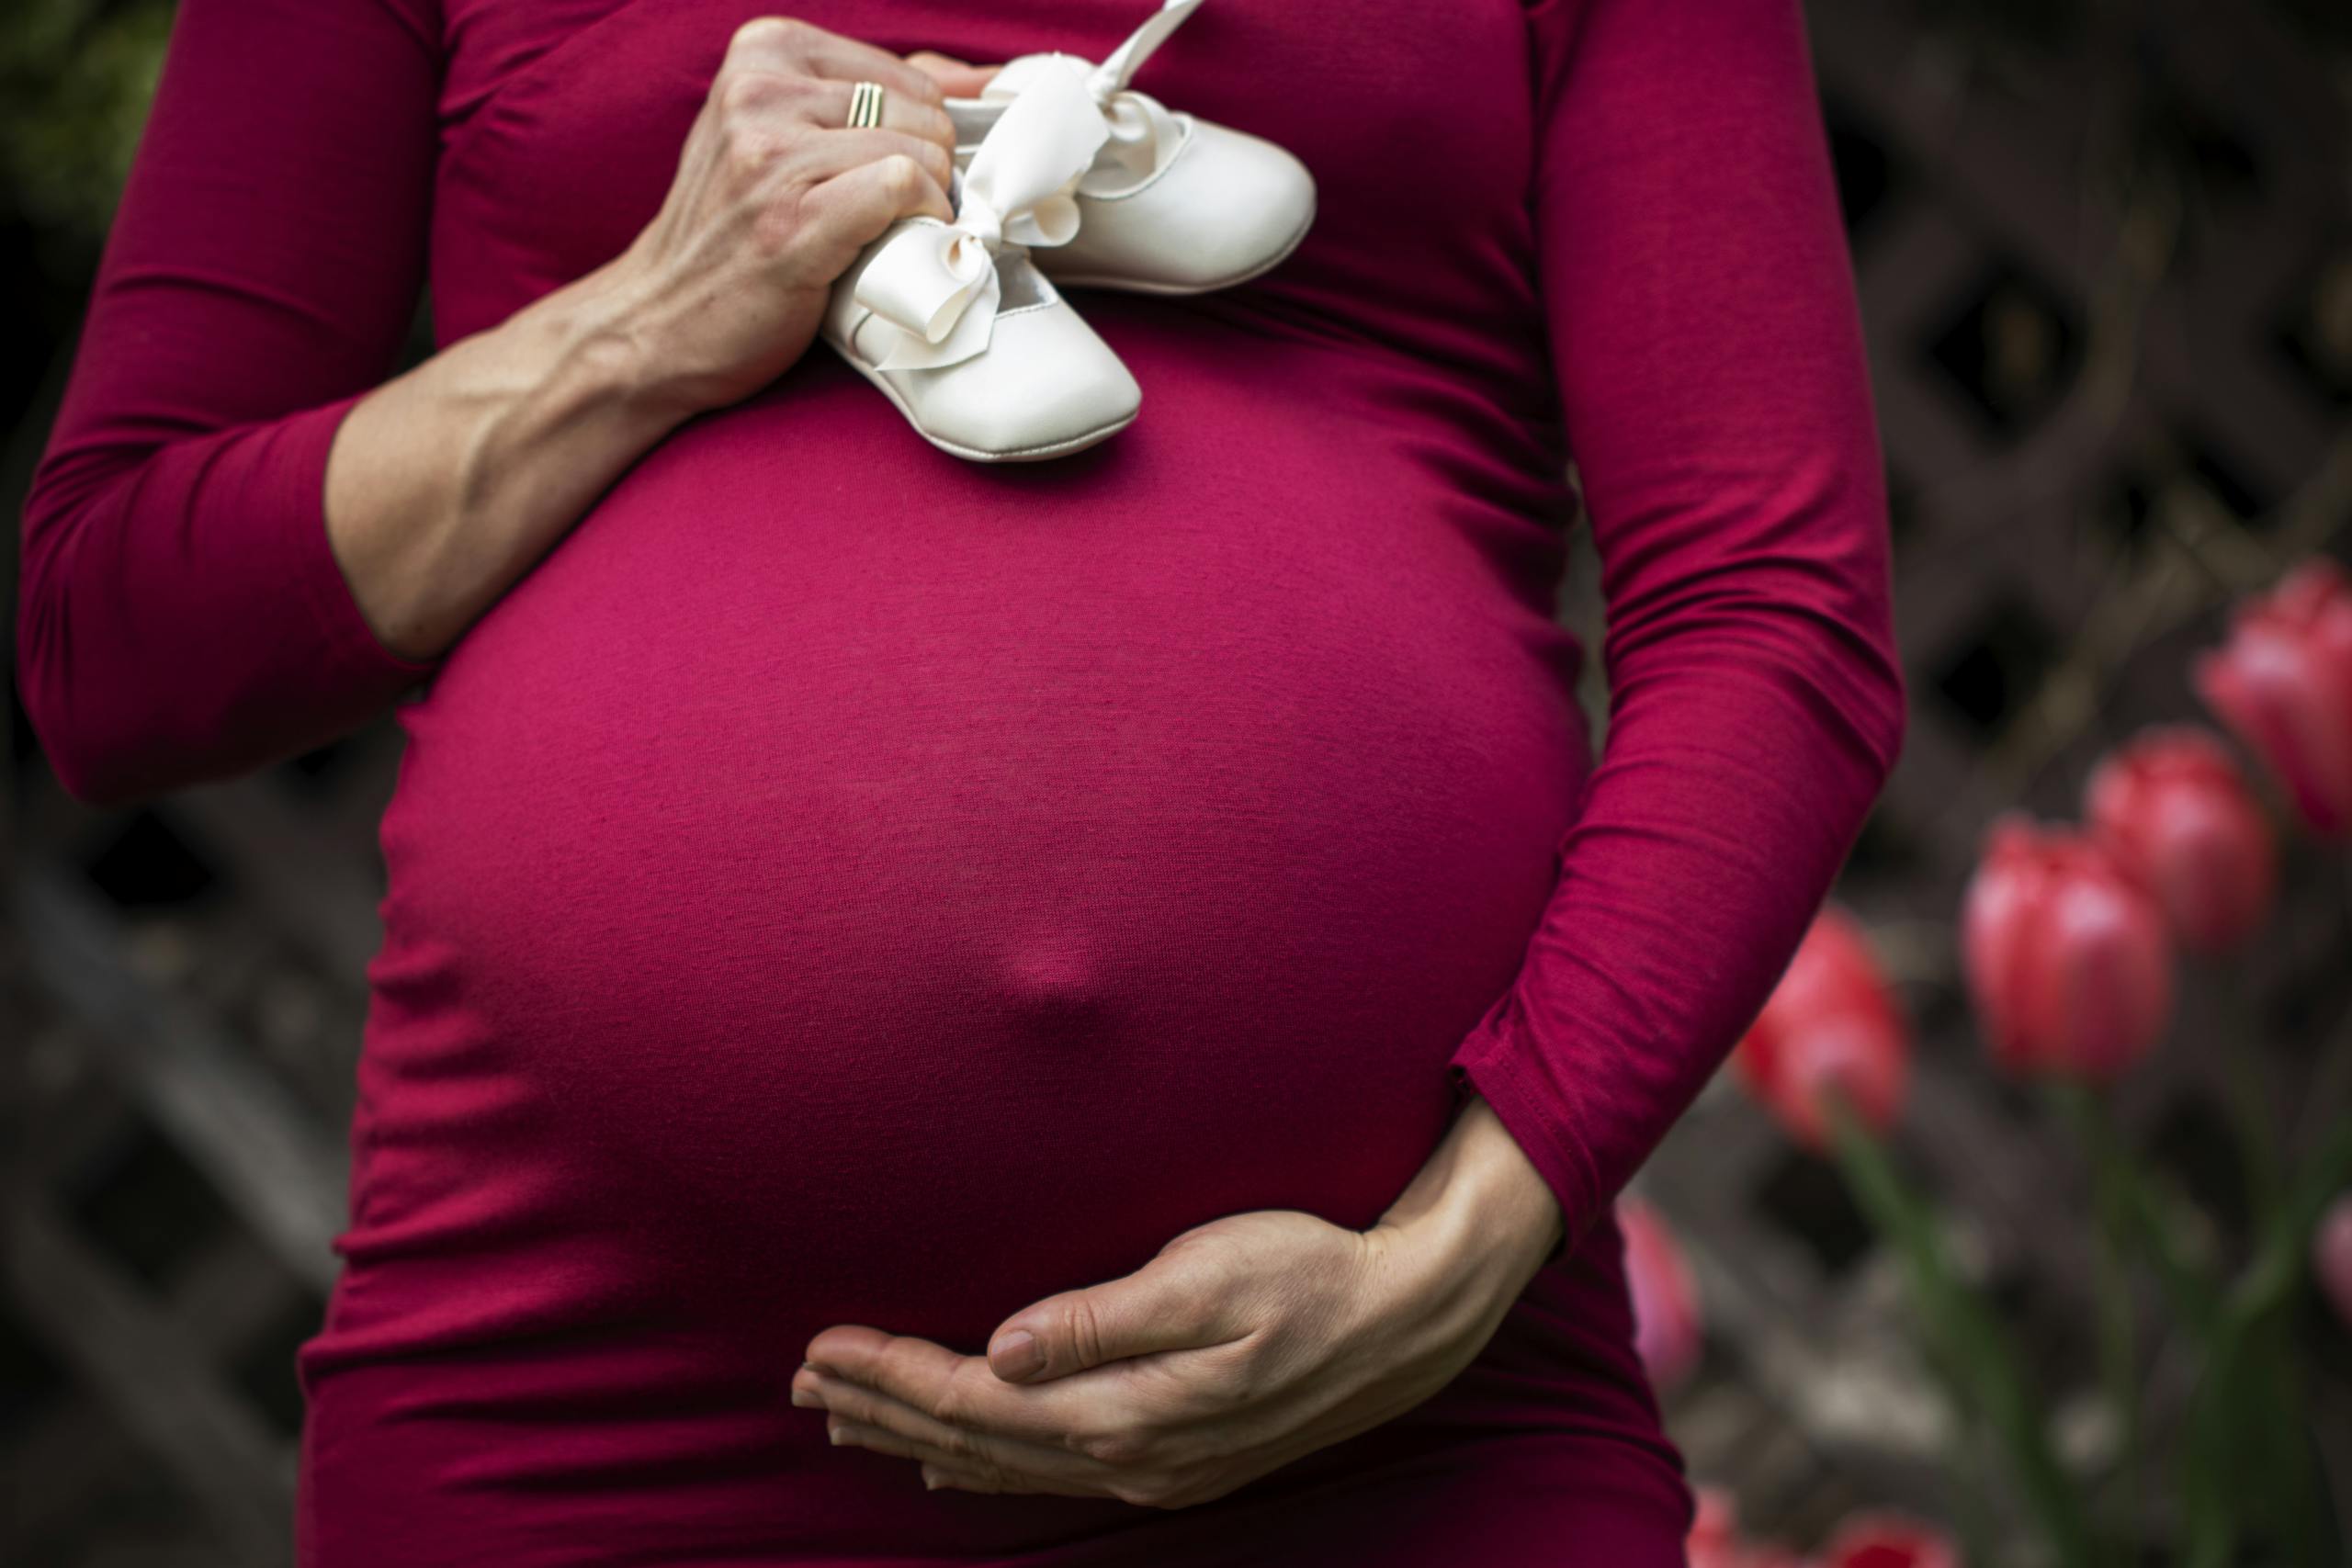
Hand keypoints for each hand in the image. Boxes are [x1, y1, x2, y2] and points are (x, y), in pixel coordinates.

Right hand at [600, 17, 964, 418]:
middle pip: (923, 113)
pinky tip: (889, 248)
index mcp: (763, 52)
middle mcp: (759, 90)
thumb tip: (979, 80)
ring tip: (880, 237)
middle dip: (926, 173)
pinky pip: (901, 187)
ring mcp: (769, 154)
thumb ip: (876, 96)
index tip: (889, 181)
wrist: (658, 325)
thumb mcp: (783, 136)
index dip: (922, 140)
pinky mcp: (790, 218)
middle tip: (885, 220)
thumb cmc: (735, 236)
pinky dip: (918, 223)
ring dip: (923, 207)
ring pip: (919, 152)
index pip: (910, 76)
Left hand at [791, 1098, 1564, 1507]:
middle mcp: (1130, 1456)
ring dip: (921, 1437)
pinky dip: (984, 1460)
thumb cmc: (1311, 1272)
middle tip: (803, 1380)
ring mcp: (1154, 1469)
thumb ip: (1100, 1320)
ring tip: (848, 1419)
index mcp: (1128, 1410)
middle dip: (883, 1408)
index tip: (824, 1345)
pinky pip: (1047, 1472)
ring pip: (1005, 1466)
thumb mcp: (1208, 1276)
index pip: (974, 1402)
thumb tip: (1002, 1350)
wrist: (1408, 1320)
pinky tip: (952, 1453)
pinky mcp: (1175, 1459)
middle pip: (975, 1441)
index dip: (892, 1376)